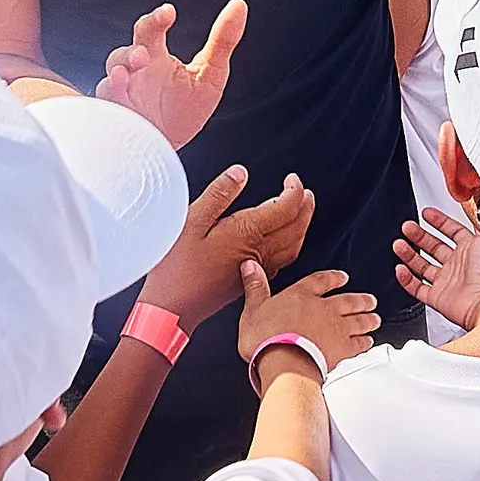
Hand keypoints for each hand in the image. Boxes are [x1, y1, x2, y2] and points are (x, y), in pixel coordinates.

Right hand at [99, 0, 245, 149]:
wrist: (170, 150)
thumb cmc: (186, 110)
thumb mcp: (211, 74)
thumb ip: (223, 40)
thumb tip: (239, 5)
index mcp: (155, 57)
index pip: (150, 30)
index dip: (157, 19)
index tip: (169, 13)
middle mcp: (134, 74)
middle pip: (122, 54)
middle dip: (130, 53)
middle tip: (142, 56)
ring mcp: (123, 99)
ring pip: (109, 82)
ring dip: (115, 78)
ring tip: (123, 75)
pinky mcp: (119, 123)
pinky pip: (108, 112)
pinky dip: (110, 106)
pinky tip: (118, 104)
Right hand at [145, 167, 316, 325]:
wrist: (172, 307)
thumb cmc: (176, 266)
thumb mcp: (192, 220)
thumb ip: (219, 194)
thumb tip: (240, 173)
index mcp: (246, 232)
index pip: (285, 208)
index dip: (294, 190)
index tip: (293, 179)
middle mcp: (257, 251)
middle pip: (296, 228)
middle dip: (305, 207)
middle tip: (306, 193)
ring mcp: (256, 269)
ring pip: (293, 246)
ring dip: (302, 227)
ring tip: (302, 213)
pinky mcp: (249, 281)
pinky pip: (282, 261)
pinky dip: (291, 246)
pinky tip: (282, 242)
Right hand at [239, 258, 378, 376]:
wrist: (285, 362)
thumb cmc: (266, 338)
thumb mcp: (253, 308)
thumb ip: (255, 286)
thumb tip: (250, 265)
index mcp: (302, 295)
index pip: (322, 281)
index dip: (333, 278)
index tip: (342, 278)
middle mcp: (324, 308)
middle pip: (348, 301)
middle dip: (360, 300)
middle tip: (370, 300)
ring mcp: (336, 328)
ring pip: (358, 320)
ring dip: (368, 319)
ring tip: (375, 318)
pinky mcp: (342, 349)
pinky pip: (358, 344)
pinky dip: (365, 342)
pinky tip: (368, 342)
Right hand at [393, 205, 479, 332]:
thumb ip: (477, 217)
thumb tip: (471, 198)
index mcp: (474, 250)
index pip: (453, 231)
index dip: (439, 221)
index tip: (426, 213)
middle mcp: (460, 266)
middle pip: (434, 247)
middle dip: (419, 235)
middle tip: (407, 227)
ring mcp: (449, 283)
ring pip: (423, 266)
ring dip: (409, 254)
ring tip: (398, 244)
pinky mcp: (440, 299)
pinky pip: (418, 289)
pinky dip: (407, 279)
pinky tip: (400, 268)